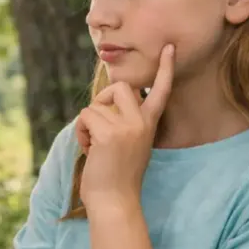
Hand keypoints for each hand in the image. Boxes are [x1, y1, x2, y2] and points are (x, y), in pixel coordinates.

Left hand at [76, 45, 174, 208]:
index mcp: (149, 124)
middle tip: (98, 124)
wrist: (114, 201)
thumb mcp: (127, 142)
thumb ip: (123, 121)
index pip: (160, 91)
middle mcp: (142, 122)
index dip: (165, 68)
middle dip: (101, 99)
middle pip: (119, 86)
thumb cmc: (115, 174)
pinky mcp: (109, 134)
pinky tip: (89, 149)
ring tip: (95, 146)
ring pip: (96, 104)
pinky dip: (81, 132)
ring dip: (88, 123)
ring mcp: (127, 127)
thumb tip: (105, 101)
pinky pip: (85, 116)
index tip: (168, 47)